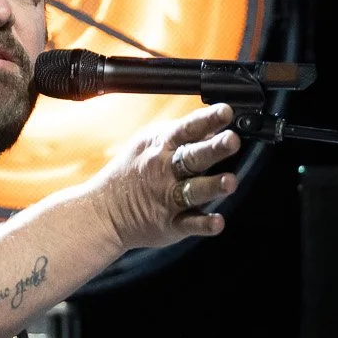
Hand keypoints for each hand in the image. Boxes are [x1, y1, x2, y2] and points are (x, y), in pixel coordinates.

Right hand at [88, 102, 241, 252]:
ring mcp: (168, 198)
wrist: (105, 210)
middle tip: (232, 140)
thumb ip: (185, 135)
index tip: (226, 112)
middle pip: (193, 157)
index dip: (208, 119)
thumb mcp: (151, 143)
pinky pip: (189, 224)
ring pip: (193, 191)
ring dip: (212, 186)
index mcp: (162, 145)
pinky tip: (218, 222)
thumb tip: (218, 124)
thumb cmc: (134, 171)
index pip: (188, 128)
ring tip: (229, 181)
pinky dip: (204, 224)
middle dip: (213, 148)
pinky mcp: (171, 225)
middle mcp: (166, 170)